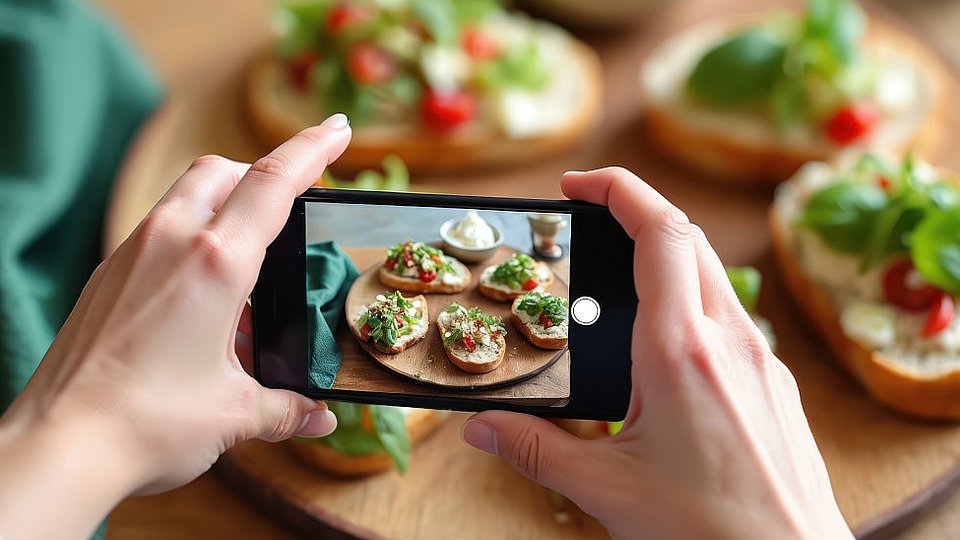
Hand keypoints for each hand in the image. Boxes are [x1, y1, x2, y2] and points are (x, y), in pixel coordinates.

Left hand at [0, 114, 350, 539]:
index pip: (273, 182)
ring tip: (250, 256)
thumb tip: (319, 416)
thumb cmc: (146, 423)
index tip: (338, 129)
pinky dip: (191, 236)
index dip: (312, 148)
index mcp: (216, 263)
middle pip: (224, 170)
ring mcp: (132, 253)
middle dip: (264, 171)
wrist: (58, 446)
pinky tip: (203, 292)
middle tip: (295, 200)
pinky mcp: (107, 274)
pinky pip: (158, 230)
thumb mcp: (235, 414)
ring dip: (225, 201)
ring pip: (186, 194)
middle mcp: (171, 242)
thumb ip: (286, 407)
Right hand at [462, 168, 852, 539]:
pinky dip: (689, 298)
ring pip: (711, 272)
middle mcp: (727, 339)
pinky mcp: (772, 379)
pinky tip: (660, 342)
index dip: (616, 190)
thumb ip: (535, 449)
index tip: (575, 186)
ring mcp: (758, 356)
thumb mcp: (605, 490)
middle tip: (586, 215)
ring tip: (614, 277)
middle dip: (634, 208)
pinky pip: (727, 313)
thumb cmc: (709, 532)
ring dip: (664, 252)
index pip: (658, 232)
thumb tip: (480, 427)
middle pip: (687, 236)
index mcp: (679, 351)